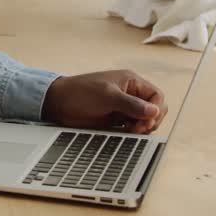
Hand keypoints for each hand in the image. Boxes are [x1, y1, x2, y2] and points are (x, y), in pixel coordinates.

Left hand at [41, 70, 167, 133]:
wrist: (58, 104)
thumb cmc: (80, 92)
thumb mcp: (107, 96)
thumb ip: (131, 104)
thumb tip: (155, 111)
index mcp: (131, 82)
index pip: (156, 96)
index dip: (156, 109)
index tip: (146, 120)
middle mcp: (130, 94)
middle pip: (153, 110)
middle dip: (150, 120)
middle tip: (137, 128)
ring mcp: (123, 108)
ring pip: (144, 121)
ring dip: (141, 128)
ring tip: (130, 130)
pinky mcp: (116, 120)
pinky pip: (132, 128)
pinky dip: (132, 132)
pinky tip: (125, 133)